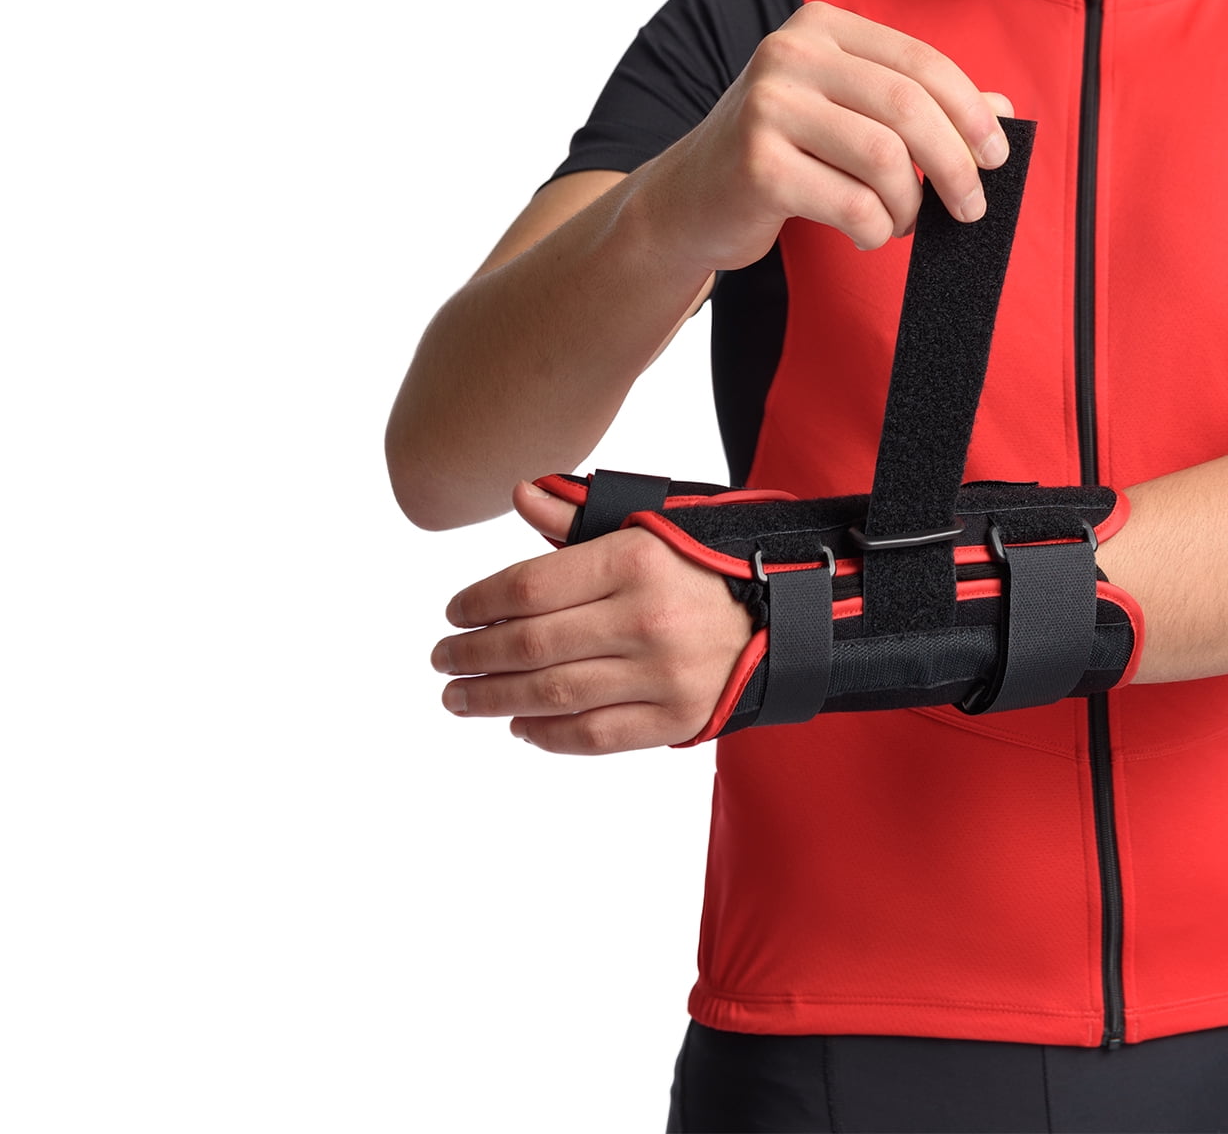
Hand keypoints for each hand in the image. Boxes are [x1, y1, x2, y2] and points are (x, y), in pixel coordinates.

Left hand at [429, 479, 753, 752]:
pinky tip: (519, 724)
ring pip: (553, 693)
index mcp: (635, 559)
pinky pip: (592, 735)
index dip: (478, 602)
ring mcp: (661, 673)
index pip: (530, 586)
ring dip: (494, 699)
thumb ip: (578, 517)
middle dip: (473, 655)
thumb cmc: (704, 566)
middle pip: (531, 644)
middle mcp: (646, 617)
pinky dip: (546, 734)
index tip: (453, 613)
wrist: (786, 615)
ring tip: (460, 697)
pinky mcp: (675, 718)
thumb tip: (518, 493)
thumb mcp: (650, 525)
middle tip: (442, 660)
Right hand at [649, 0, 1015, 269]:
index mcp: (820, 25)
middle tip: (971, 206)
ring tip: (901, 221)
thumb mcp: (848, 111)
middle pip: (908, 107)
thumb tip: (1003, 110)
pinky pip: (851, 204)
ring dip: (910, 204)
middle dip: (955, 164)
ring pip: (885, 158)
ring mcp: (767, 107)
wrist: (689, 199)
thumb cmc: (782, 151)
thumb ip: (921, 103)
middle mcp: (789, 54)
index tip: (997, 156)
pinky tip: (866, 232)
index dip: (971, 111)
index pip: (920, 61)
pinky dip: (875, 229)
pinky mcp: (756, 165)